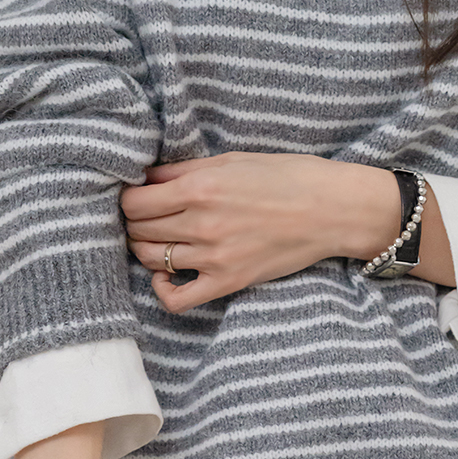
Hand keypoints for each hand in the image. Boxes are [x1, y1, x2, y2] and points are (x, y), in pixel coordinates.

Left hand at [121, 152, 453, 307]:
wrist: (329, 209)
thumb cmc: (285, 177)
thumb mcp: (232, 160)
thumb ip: (185, 170)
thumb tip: (148, 177)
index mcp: (199, 186)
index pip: (135, 200)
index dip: (128, 199)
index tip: (136, 197)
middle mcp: (200, 222)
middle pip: (138, 229)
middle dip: (134, 223)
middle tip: (144, 219)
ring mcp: (212, 256)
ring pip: (149, 260)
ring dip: (145, 250)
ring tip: (156, 240)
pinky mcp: (227, 281)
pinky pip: (176, 299)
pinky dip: (162, 291)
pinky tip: (165, 277)